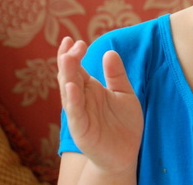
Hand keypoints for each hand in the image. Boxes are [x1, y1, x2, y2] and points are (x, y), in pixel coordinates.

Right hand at [57, 37, 143, 174]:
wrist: (126, 152)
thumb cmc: (124, 122)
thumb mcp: (124, 93)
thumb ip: (117, 75)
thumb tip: (109, 52)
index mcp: (90, 89)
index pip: (77, 68)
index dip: (73, 55)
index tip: (76, 40)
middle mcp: (81, 99)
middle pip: (70, 77)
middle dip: (69, 61)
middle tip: (72, 45)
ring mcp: (80, 114)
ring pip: (69, 93)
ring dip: (66, 76)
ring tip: (66, 58)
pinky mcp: (82, 130)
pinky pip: (76, 113)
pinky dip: (73, 101)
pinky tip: (73, 87)